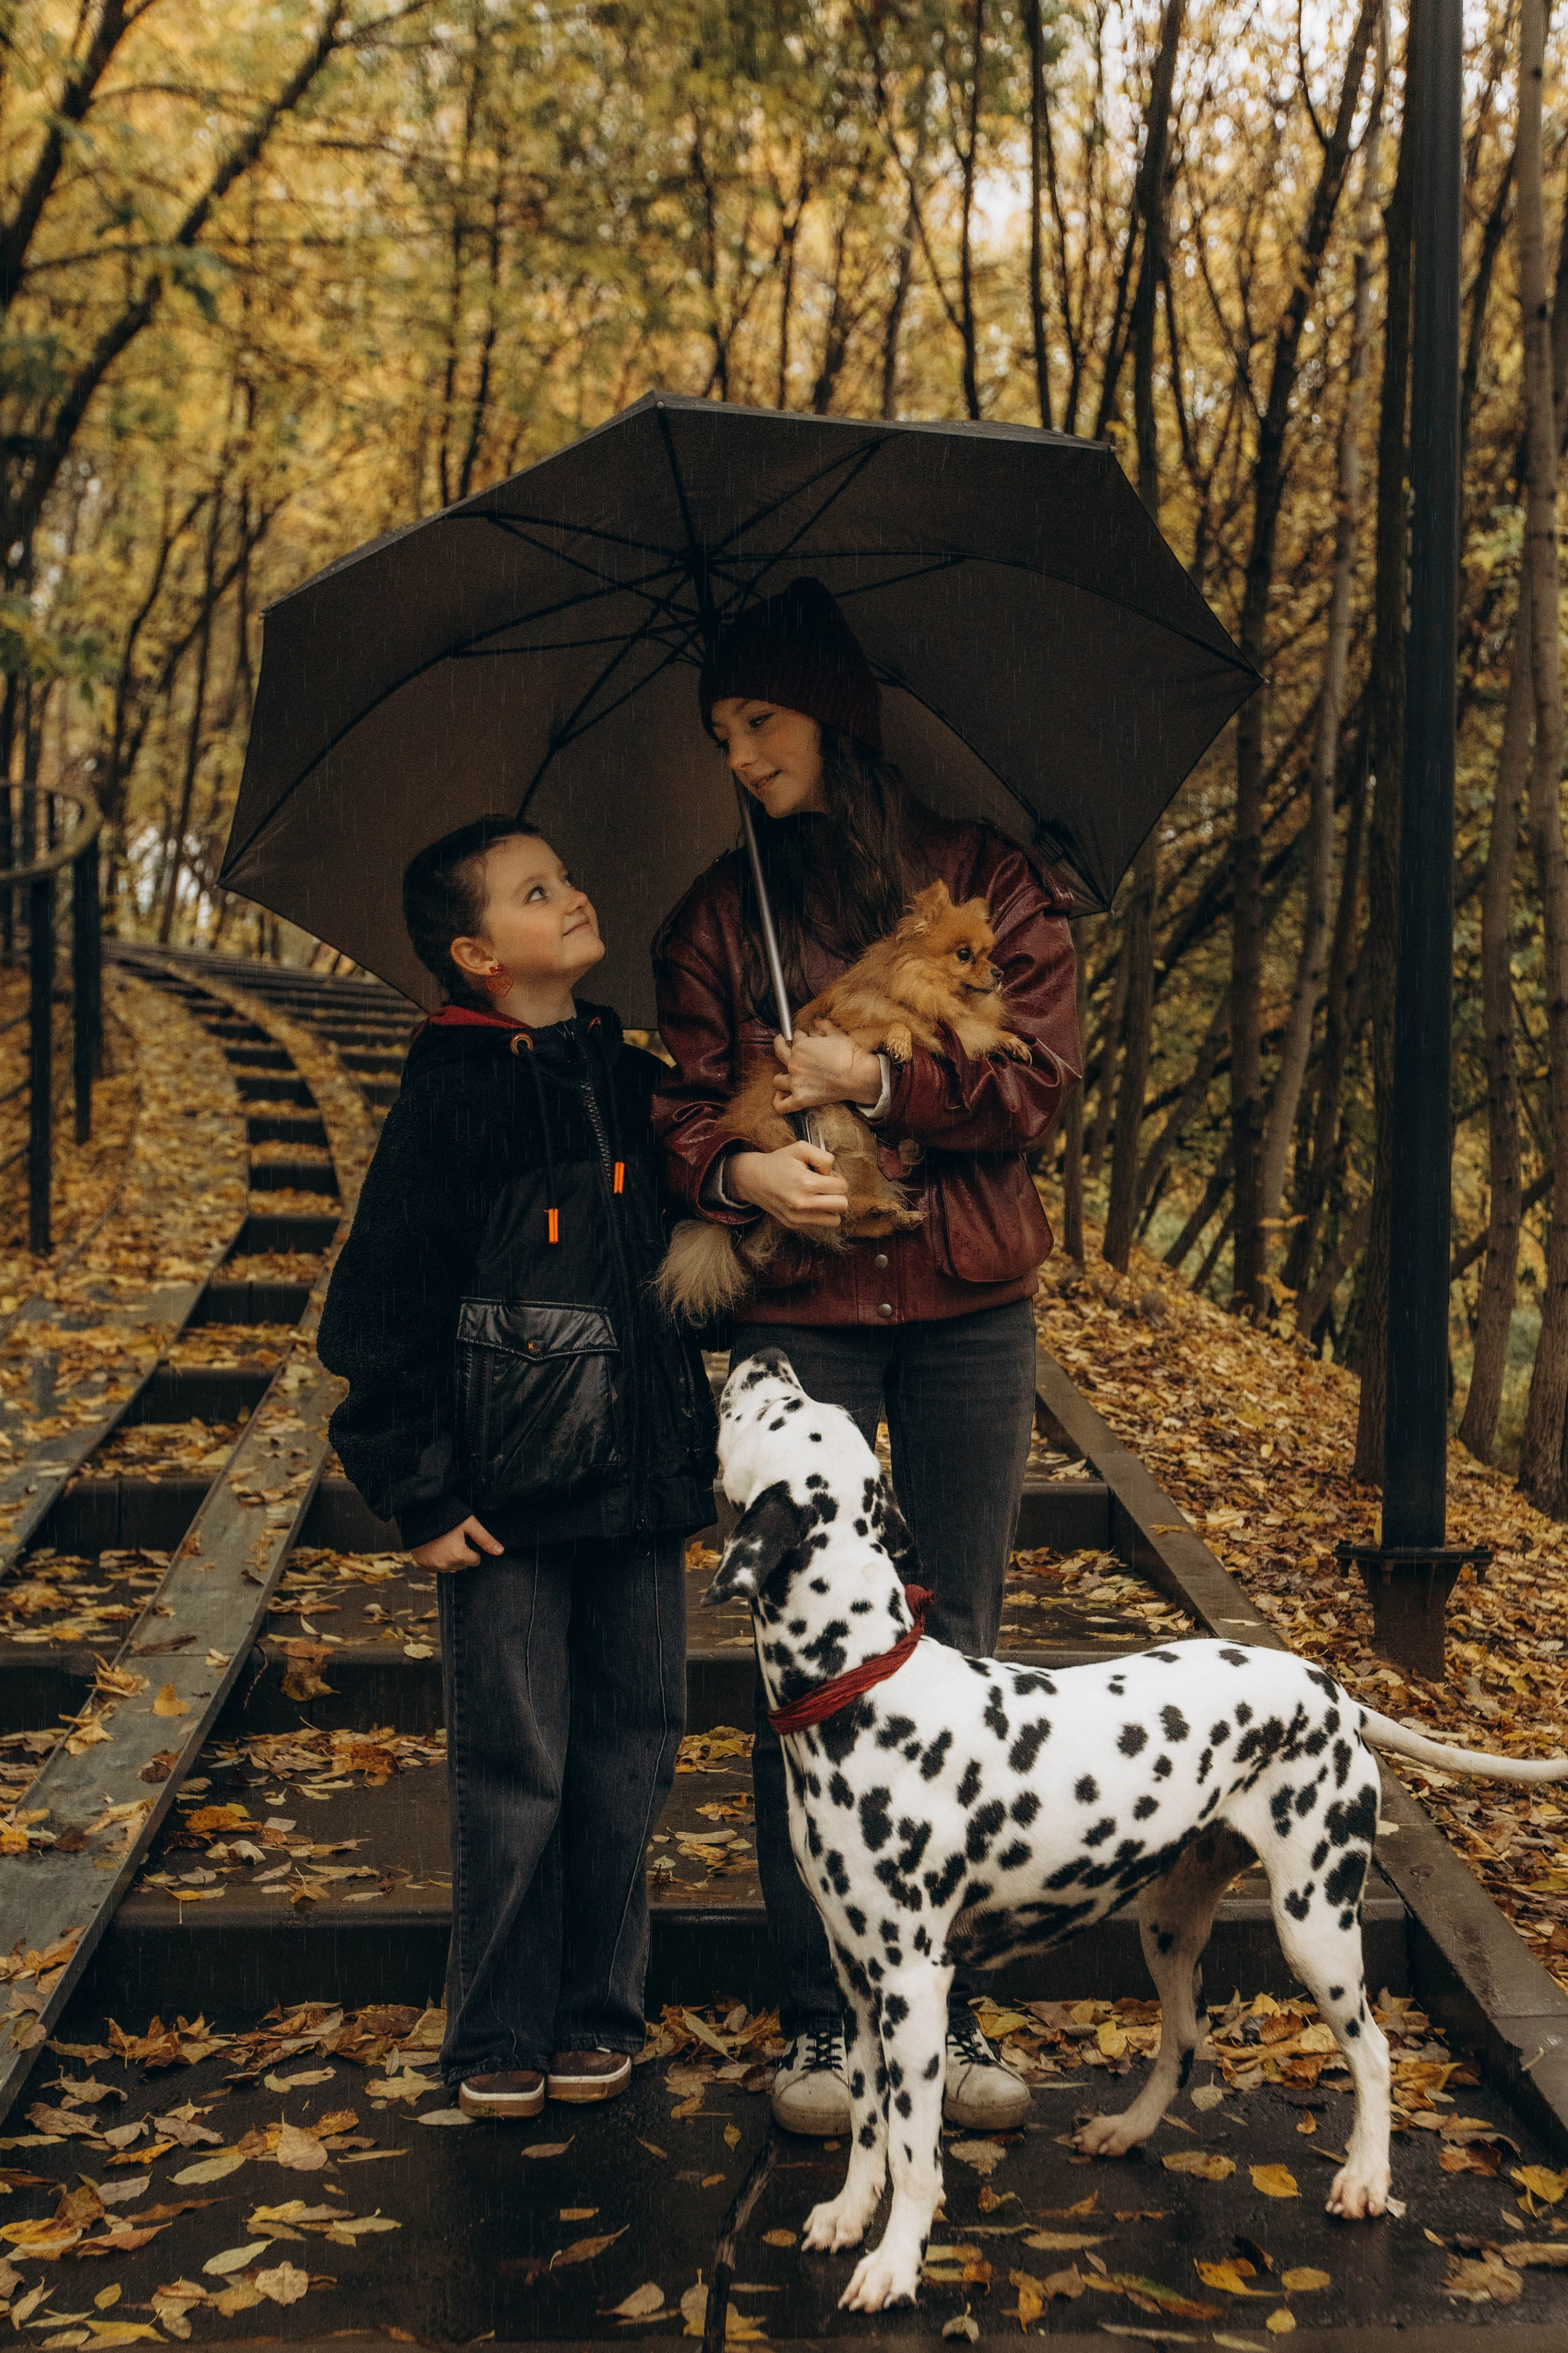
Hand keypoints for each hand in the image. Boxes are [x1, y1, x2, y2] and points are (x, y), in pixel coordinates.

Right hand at [410, 1514, 503, 1572]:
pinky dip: (438, 1559)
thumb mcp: (469, 1524)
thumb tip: (501, 1552)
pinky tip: (435, 1546)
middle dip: (462, 1554)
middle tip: (454, 1538)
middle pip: (463, 1564)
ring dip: (450, 1558)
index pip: (476, 1560)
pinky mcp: (422, 1564)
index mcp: (459, 1555)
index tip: (465, 1538)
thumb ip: (485, 1539)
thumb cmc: (447, 1517)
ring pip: (450, 1567)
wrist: (420, 1514)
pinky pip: (436, 1567)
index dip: (473, 1549)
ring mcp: (433, 1566)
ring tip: (445, 1541)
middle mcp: (446, 1565)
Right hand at [728, 1140, 849, 1232]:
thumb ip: (824, 1157)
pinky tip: (807, 1202)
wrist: (753, 1179)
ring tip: (818, 1196)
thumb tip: (832, 1175)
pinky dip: (819, 1214)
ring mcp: (798, 1218)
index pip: (842, 1187)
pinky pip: (820, 1224)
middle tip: (824, 1186)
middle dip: (837, 1194)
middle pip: (842, 1205)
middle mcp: (802, 1204)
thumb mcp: (801, 1148)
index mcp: (806, 1183)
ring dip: (831, 1207)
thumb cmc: (779, 1162)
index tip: (824, 1175)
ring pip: (835, 1221)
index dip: (837, 1178)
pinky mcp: (794, 1225)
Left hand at [772, 1020, 882, 1113]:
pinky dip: (778, 1101)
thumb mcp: (837, 1033)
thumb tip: (818, 1021)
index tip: (803, 1035)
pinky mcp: (801, 1099)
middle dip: (781, 1044)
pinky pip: (782, 1104)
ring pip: (778, 1079)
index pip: (795, 1037)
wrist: (859, 1076)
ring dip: (781, 1075)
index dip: (799, 1035)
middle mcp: (794, 1063)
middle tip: (784, 1043)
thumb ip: (824, 1025)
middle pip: (780, 1052)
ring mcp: (796, 1082)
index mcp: (801, 1045)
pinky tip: (780, 1096)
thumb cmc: (850, 1054)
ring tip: (786, 1074)